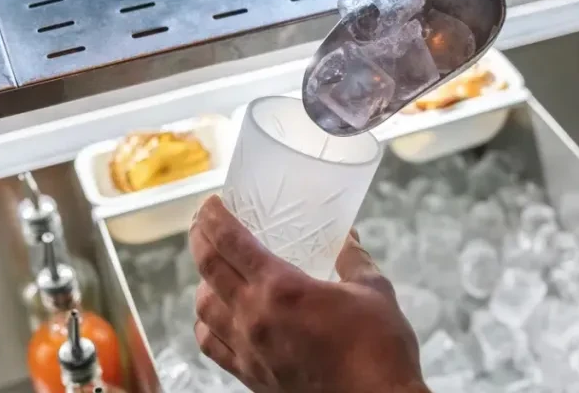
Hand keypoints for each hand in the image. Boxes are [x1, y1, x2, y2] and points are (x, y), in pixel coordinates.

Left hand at [188, 196, 426, 392]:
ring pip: (203, 309)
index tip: (209, 203)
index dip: (214, 218)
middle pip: (208, 270)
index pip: (230, 243)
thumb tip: (347, 239)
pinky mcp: (252, 376)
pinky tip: (217, 317)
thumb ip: (354, 260)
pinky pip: (212, 346)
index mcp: (281, 289)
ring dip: (202, 283)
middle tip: (201, 225)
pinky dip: (207, 325)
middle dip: (200, 240)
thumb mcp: (373, 291)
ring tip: (212, 271)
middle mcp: (254, 318)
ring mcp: (249, 350)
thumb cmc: (378, 349)